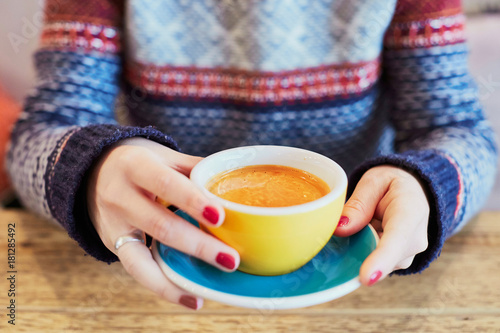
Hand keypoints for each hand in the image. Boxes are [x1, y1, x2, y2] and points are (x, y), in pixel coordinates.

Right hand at [87, 138, 239, 309]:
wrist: (91, 170)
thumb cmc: (138, 161)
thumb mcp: (163, 156)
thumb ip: (195, 169)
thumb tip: (235, 183)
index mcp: (135, 166)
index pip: (166, 184)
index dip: (192, 201)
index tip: (220, 216)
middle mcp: (120, 197)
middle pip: (160, 225)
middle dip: (197, 245)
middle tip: (231, 259)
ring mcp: (114, 225)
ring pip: (143, 256)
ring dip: (178, 277)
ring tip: (208, 289)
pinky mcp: (113, 245)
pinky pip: (137, 270)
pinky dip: (163, 287)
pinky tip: (190, 298)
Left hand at [334, 165, 429, 285]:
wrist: (413, 192)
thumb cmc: (392, 185)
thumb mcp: (374, 182)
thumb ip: (358, 204)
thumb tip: (340, 229)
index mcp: (411, 213)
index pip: (396, 241)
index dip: (380, 261)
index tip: (365, 278)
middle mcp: (414, 240)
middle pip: (381, 257)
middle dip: (357, 248)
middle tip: (349, 222)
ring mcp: (406, 255)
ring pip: (373, 261)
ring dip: (359, 246)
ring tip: (365, 221)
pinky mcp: (396, 263)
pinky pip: (371, 262)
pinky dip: (361, 250)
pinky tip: (364, 233)